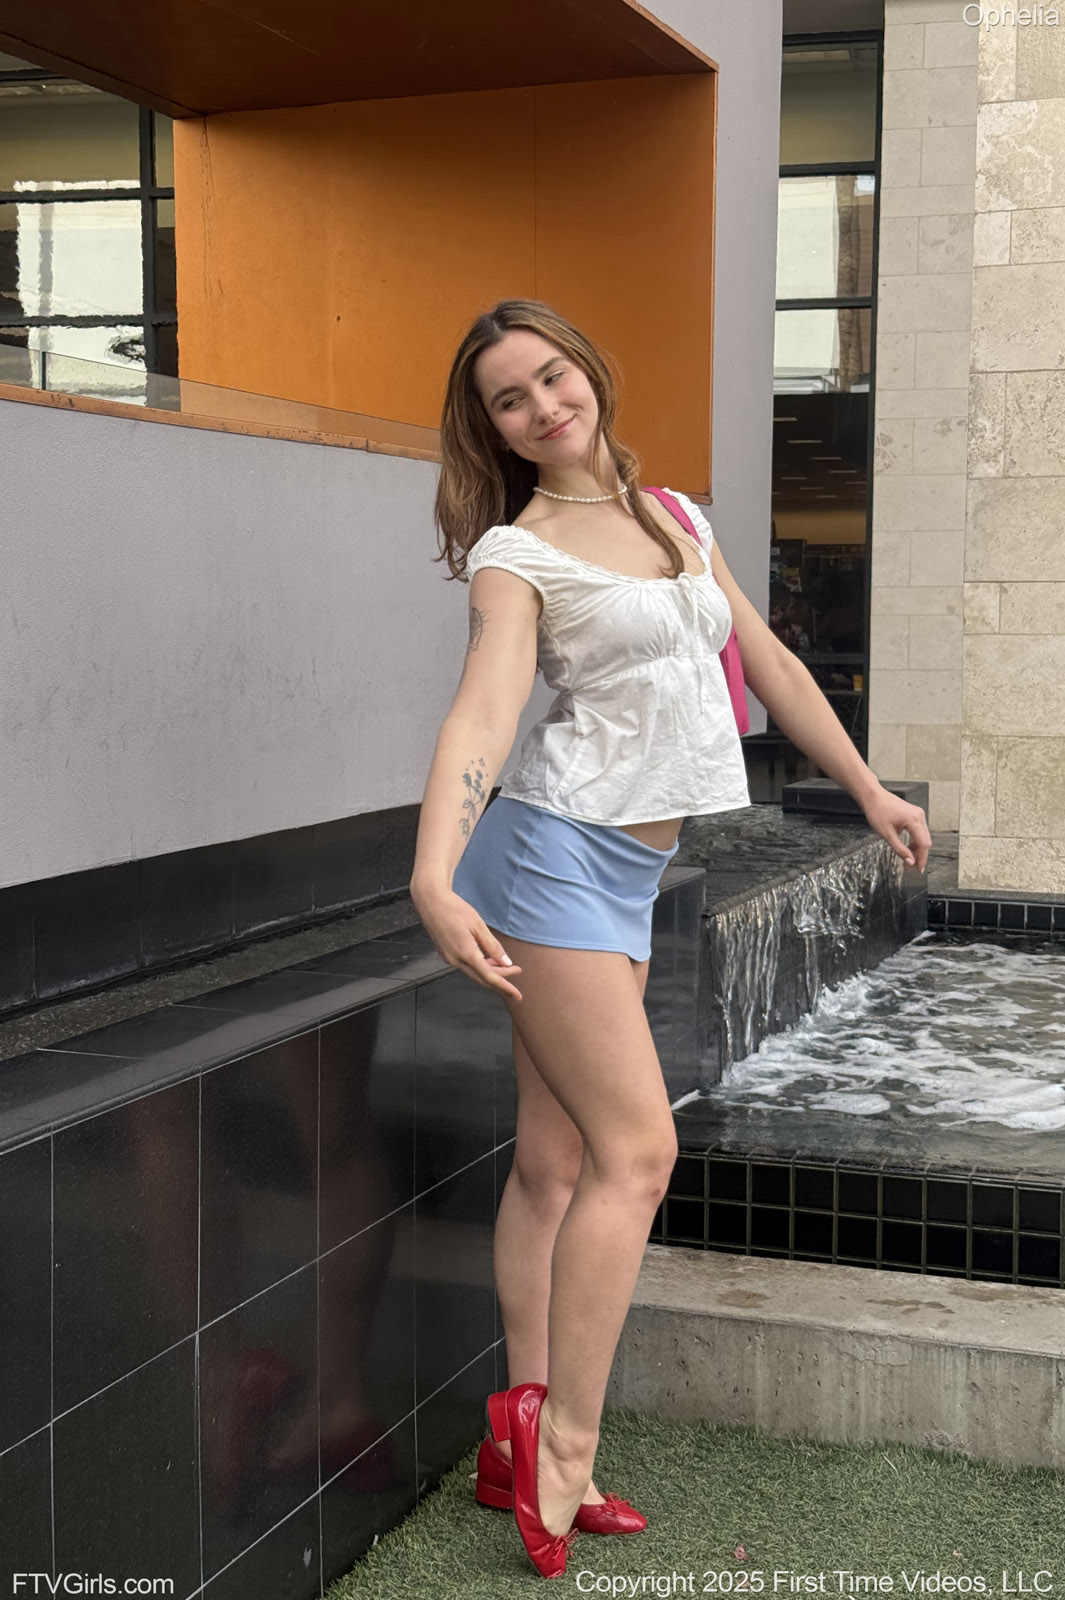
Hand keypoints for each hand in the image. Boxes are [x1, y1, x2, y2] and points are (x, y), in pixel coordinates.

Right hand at [410, 884, 522, 998]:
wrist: (431, 901)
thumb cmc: (454, 909)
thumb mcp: (478, 926)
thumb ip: (492, 947)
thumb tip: (506, 962)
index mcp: (465, 954)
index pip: (490, 977)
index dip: (505, 987)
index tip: (517, 995)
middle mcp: (455, 960)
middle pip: (482, 978)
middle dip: (501, 978)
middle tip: (516, 970)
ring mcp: (448, 958)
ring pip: (473, 972)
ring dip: (489, 971)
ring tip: (503, 963)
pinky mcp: (445, 954)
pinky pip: (465, 965)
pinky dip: (479, 965)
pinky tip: (486, 958)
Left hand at [860, 784, 930, 871]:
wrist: (872, 796)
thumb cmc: (877, 811)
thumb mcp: (887, 834)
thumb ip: (900, 849)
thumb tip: (910, 862)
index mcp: (914, 820)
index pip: (924, 844)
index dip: (922, 859)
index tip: (918, 870)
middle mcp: (919, 816)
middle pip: (926, 841)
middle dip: (919, 855)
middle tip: (909, 867)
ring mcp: (918, 814)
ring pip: (923, 836)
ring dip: (917, 849)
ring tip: (907, 859)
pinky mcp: (914, 814)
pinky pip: (919, 831)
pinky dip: (915, 840)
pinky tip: (908, 848)